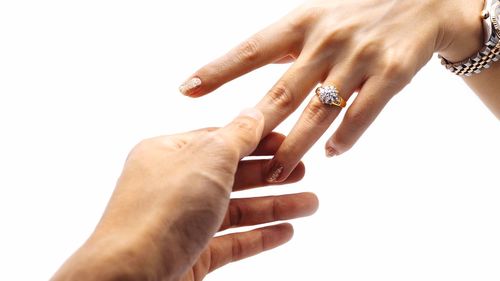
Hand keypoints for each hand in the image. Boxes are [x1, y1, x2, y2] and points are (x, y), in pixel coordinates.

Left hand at [51, 108, 317, 280]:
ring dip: (274, 206)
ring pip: (236, 209)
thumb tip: (256, 112)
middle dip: (271, 173)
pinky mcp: (191, 254)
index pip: (221, 139)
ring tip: (311, 204)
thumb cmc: (162, 211)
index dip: (257, 139)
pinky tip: (286, 231)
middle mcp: (174, 185)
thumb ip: (238, 136)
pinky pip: (231, 241)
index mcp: (169, 153)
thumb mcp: (208, 160)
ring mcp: (182, 222)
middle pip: (232, 175)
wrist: (130, 278)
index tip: (290, 139)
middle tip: (304, 171)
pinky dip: (259, 235)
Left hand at [180, 0, 483, 181]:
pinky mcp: (391, 74)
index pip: (251, 50)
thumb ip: (285, 44)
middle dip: (256, 128)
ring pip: (319, 112)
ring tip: (277, 171)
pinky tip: (332, 152)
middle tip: (233, 160)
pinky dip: (345, 138)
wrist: (423, 0)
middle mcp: (326, 40)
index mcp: (301, 22)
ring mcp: (359, 58)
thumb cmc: (357, 10)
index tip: (187, 89)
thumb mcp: (316, 14)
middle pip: (283, 92)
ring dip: (296, 145)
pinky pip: (361, 115)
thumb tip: (243, 64)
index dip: (219, 70)